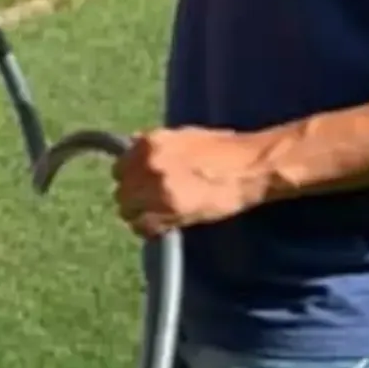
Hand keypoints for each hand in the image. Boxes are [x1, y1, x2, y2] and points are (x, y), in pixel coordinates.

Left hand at [112, 127, 275, 238]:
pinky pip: (145, 227)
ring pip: (128, 211)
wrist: (250, 166)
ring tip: (156, 218)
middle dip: (132, 200)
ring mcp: (158, 188)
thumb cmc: (221, 150)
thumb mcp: (182, 136)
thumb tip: (130, 147)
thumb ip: (154, 145)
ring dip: (139, 216)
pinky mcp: (172, 210)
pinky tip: (163, 228)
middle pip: (121, 192)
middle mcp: (148, 164)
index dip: (129, 180)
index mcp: (148, 144)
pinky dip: (150, 231)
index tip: (138, 187)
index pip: (118, 169)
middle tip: (148, 206)